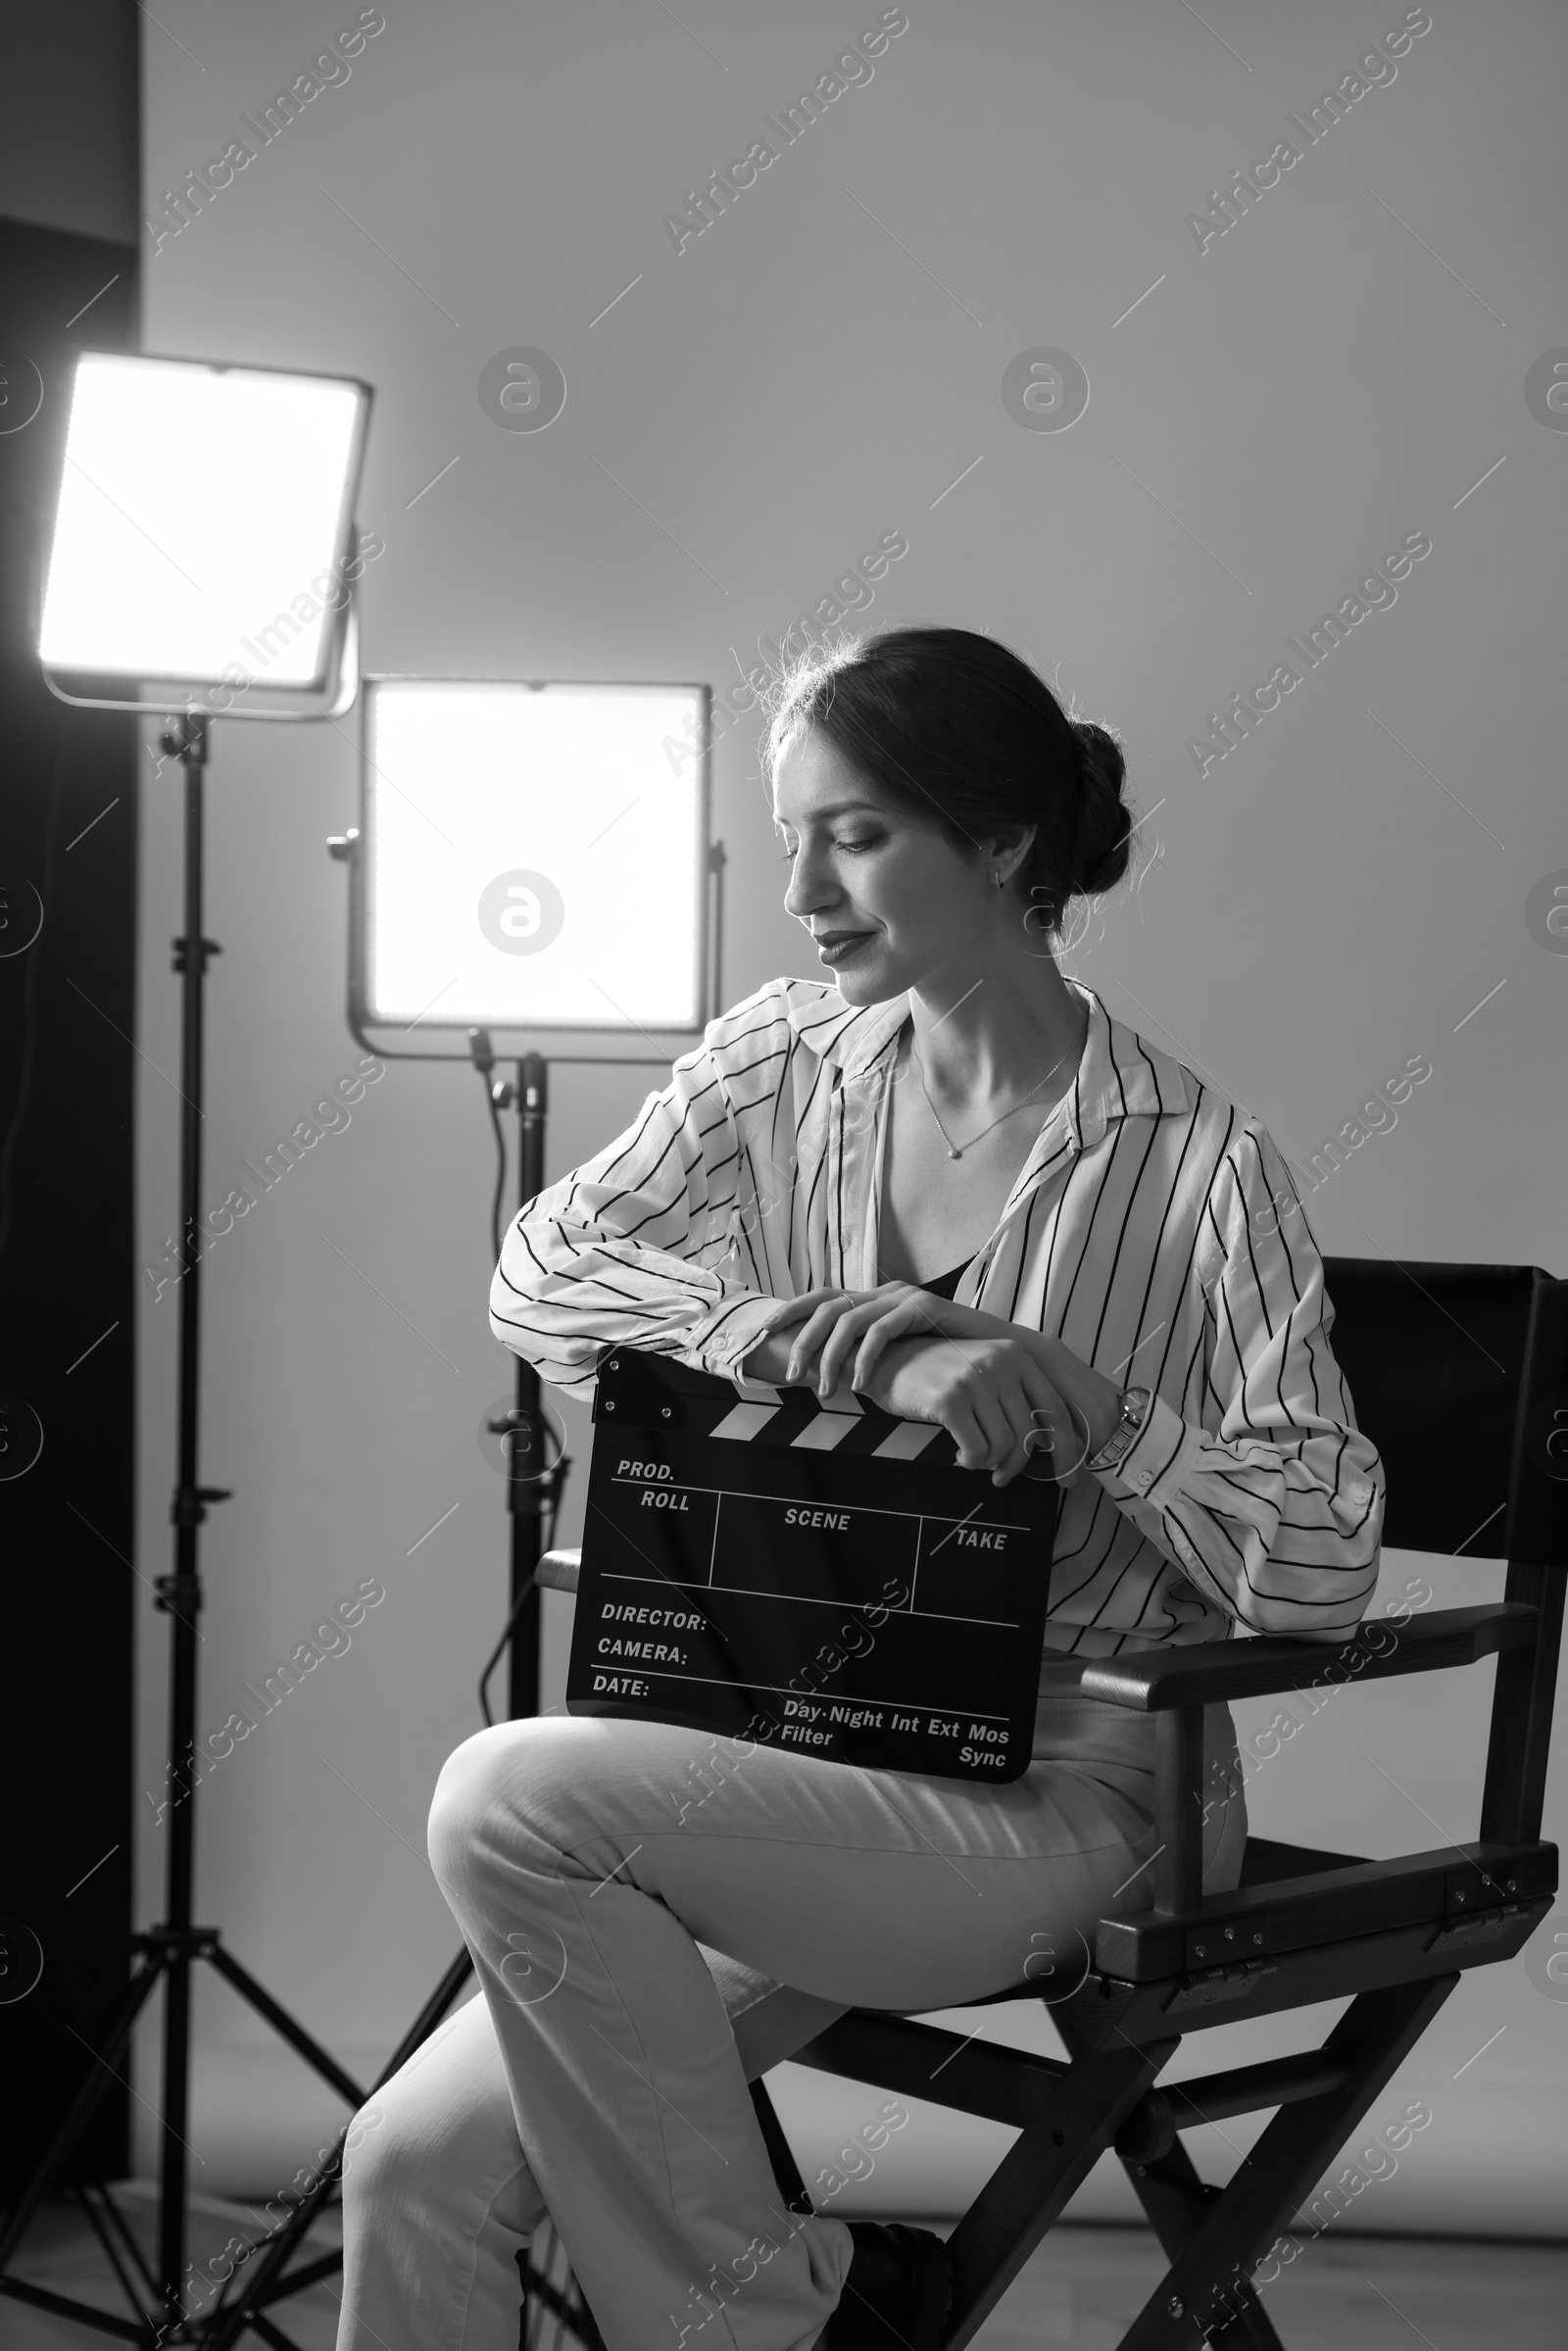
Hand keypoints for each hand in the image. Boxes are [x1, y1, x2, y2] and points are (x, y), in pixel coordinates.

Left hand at [798, 1280, 995, 1397]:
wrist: (1001, 1354)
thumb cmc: (947, 1361)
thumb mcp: (900, 1356)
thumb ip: (871, 1357)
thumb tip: (833, 1376)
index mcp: (874, 1300)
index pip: (822, 1297)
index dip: (790, 1310)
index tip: (763, 1331)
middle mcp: (885, 1291)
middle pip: (827, 1306)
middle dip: (803, 1341)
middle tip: (790, 1376)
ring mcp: (904, 1297)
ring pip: (849, 1320)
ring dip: (830, 1357)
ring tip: (826, 1391)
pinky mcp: (924, 1308)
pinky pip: (882, 1331)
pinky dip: (865, 1357)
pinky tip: (860, 1383)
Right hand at [861, 1332, 1088, 1488]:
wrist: (886, 1360)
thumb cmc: (938, 1374)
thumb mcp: (984, 1371)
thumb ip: (1016, 1397)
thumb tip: (1052, 1444)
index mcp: (1016, 1355)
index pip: (1057, 1409)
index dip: (1068, 1449)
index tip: (1068, 1477)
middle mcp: (1000, 1362)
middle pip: (1030, 1435)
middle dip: (1017, 1465)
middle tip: (1001, 1476)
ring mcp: (975, 1379)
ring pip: (1004, 1446)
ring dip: (988, 1462)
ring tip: (971, 1456)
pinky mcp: (950, 1399)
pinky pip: (976, 1451)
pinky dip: (969, 1461)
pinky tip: (958, 1454)